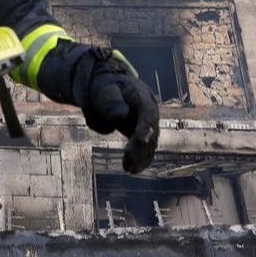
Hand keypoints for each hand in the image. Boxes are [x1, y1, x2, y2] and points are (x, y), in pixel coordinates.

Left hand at [82, 51, 158, 173]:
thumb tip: (121, 116)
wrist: (106, 88)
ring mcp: (148, 124)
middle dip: (141, 147)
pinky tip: (129, 168)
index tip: (141, 140)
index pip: (148, 112)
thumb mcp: (104, 90)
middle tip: (128, 158)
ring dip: (141, 157)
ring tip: (128, 168)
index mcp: (142, 95)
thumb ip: (111, 102)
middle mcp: (150, 111)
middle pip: (151, 131)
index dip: (146, 126)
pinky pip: (144, 150)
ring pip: (150, 144)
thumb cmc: (104, 88)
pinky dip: (139, 160)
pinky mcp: (142, 134)